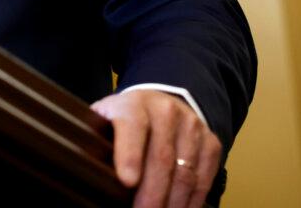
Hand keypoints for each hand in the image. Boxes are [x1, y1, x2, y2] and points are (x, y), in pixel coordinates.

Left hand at [91, 90, 221, 207]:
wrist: (162, 103)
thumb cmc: (126, 121)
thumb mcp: (106, 120)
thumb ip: (97, 141)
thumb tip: (88, 174)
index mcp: (133, 104)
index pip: (132, 126)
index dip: (130, 154)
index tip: (126, 181)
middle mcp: (165, 111)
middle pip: (161, 158)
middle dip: (152, 194)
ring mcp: (192, 126)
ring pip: (185, 173)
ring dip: (173, 203)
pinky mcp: (211, 143)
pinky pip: (204, 179)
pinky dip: (191, 202)